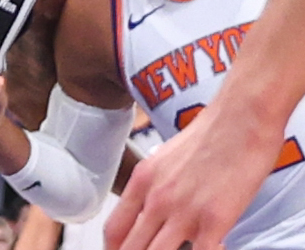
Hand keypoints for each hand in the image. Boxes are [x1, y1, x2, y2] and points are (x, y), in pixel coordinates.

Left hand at [106, 108, 265, 249]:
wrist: (240, 117)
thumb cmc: (210, 134)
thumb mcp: (166, 158)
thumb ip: (158, 186)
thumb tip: (155, 206)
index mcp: (142, 182)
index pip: (114, 229)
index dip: (115, 249)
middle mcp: (157, 198)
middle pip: (131, 248)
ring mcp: (184, 211)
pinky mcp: (215, 220)